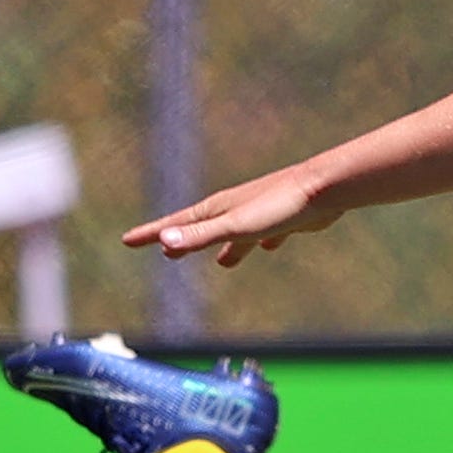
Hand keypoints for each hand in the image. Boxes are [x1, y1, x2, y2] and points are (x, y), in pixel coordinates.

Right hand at [122, 165, 338, 264]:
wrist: (326, 189)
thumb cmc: (280, 207)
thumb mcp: (235, 226)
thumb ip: (202, 235)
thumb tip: (164, 240)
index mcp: (219, 210)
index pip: (176, 225)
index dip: (150, 233)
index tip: (127, 240)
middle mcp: (236, 208)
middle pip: (202, 228)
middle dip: (184, 240)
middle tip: (166, 252)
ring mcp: (262, 212)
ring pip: (236, 233)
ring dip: (225, 246)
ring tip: (223, 263)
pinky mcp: (287, 218)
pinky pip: (268, 232)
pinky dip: (261, 241)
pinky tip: (269, 247)